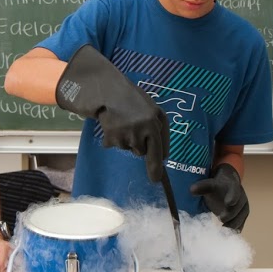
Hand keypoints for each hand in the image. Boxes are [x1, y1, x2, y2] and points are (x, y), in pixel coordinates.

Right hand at [56, 45, 168, 181]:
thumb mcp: (154, 111)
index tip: (155, 179)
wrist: (109, 91)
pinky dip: (115, 138)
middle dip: (140, 145)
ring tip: (124, 122)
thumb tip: (164, 158)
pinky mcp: (111, 138)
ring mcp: (125, 134)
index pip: (157, 151)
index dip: (155, 168)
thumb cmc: (136, 101)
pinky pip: (115, 146)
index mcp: (154, 122)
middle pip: (142, 152)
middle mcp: (141, 130)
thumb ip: (160, 131)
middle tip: (134, 127)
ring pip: (129, 149)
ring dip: (128, 140)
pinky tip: (114, 124)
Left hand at [189, 163, 249, 231]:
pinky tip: (226, 235)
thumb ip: (202, 187)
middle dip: (230, 214)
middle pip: (238, 207)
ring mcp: (243, 208)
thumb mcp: (210, 184)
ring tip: (223, 230)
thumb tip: (191, 190)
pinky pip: (240, 225)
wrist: (227, 188)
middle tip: (220, 219)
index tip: (228, 203)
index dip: (232, 197)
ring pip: (240, 218)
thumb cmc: (217, 187)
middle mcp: (241, 198)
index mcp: (234, 187)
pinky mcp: (242, 217)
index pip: (235, 191)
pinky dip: (234, 230)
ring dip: (233, 224)